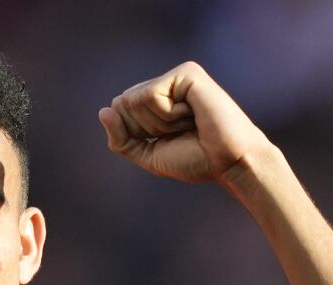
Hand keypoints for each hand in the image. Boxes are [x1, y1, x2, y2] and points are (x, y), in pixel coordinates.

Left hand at [98, 62, 272, 183]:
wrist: (228, 162)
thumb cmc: (195, 159)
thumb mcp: (148, 155)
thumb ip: (121, 139)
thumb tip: (104, 111)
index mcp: (156, 102)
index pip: (117, 110)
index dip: (134, 133)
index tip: (167, 139)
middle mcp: (165, 84)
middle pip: (122, 103)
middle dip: (146, 128)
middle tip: (180, 132)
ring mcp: (176, 77)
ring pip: (134, 99)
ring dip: (160, 122)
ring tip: (189, 123)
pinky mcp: (187, 73)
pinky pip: (151, 95)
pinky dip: (168, 114)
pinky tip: (193, 114)